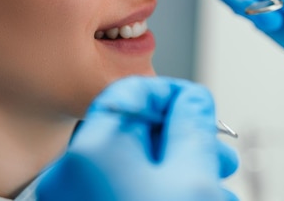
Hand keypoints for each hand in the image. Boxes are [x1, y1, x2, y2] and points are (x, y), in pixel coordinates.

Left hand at [36, 76, 237, 200]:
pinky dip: (155, 182)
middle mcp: (70, 173)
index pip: (130, 92)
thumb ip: (192, 121)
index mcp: (89, 152)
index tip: (198, 107)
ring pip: (132, 160)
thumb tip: (193, 99)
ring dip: (175, 161)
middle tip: (214, 148)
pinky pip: (122, 183)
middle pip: (133, 129)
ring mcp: (72, 196)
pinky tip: (187, 190)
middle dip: (181, 134)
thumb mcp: (193, 171)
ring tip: (212, 176)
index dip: (172, 93)